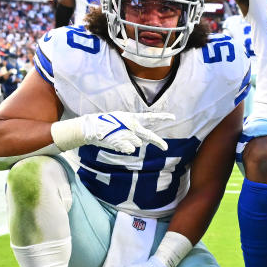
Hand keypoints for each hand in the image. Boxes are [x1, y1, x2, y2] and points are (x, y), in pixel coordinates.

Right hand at [51, 111, 174, 153]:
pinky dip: (125, 148)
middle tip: (165, 147)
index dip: (162, 117)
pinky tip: (117, 143)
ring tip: (120, 138)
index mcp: (133, 118)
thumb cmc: (108, 124)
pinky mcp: (123, 143)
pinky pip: (129, 149)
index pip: (151, 117)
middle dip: (158, 142)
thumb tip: (142, 141)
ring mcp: (128, 135)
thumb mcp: (122, 120)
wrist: (93, 128)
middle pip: (149, 136)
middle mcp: (133, 126)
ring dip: (131, 143)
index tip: (173, 117)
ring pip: (137, 144)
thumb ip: (134, 128)